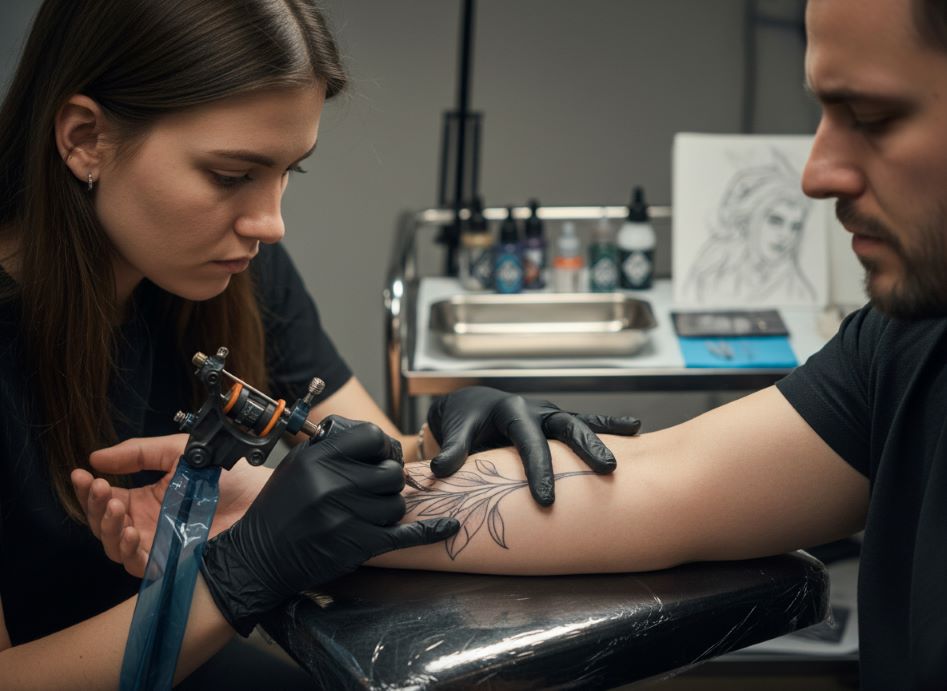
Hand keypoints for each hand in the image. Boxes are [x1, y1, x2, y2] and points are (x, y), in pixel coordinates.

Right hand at [71, 434, 267, 576]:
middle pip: (105, 524)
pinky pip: (138, 565)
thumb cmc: (228, 476)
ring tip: (114, 507)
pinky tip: (132, 532)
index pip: (107, 498)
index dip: (90, 489)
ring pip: (114, 546)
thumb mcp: (178, 452)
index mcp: (147, 499)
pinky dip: (129, 551)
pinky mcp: (172, 562)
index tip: (82, 474)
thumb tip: (97, 456)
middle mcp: (148, 524)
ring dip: (108, 527)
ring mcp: (159, 544)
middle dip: (95, 506)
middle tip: (98, 487)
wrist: (260, 497)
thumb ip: (139, 453)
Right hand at [199, 417, 459, 635]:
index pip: (372, 436)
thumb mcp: (296, 466)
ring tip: (369, 513)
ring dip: (389, 508)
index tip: (381, 456)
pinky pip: (404, 535)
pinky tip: (449, 526)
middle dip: (389, 480)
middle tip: (377, 489)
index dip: (383, 446)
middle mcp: (333, 484)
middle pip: (391, 472)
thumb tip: (370, 439)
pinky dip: (430, 531)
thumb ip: (330, 449)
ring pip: (396, 504)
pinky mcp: (357, 545)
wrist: (259, 557)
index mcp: (318, 459)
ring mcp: (346, 516)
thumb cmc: (279, 509)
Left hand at [426, 386, 640, 504]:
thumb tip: (440, 470)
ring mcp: (550, 415)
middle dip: (586, 447)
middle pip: (566, 425)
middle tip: (607, 470)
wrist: (471, 405)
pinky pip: (585, 423)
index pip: (528, 441)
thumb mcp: (456, 431)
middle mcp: (536, 410)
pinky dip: (609, 426)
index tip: (546, 500)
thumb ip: (452, 450)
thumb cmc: (463, 421)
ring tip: (632, 442)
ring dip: (604, 436)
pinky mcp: (557, 424)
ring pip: (581, 423)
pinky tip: (636, 429)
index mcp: (512, 411)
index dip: (538, 470)